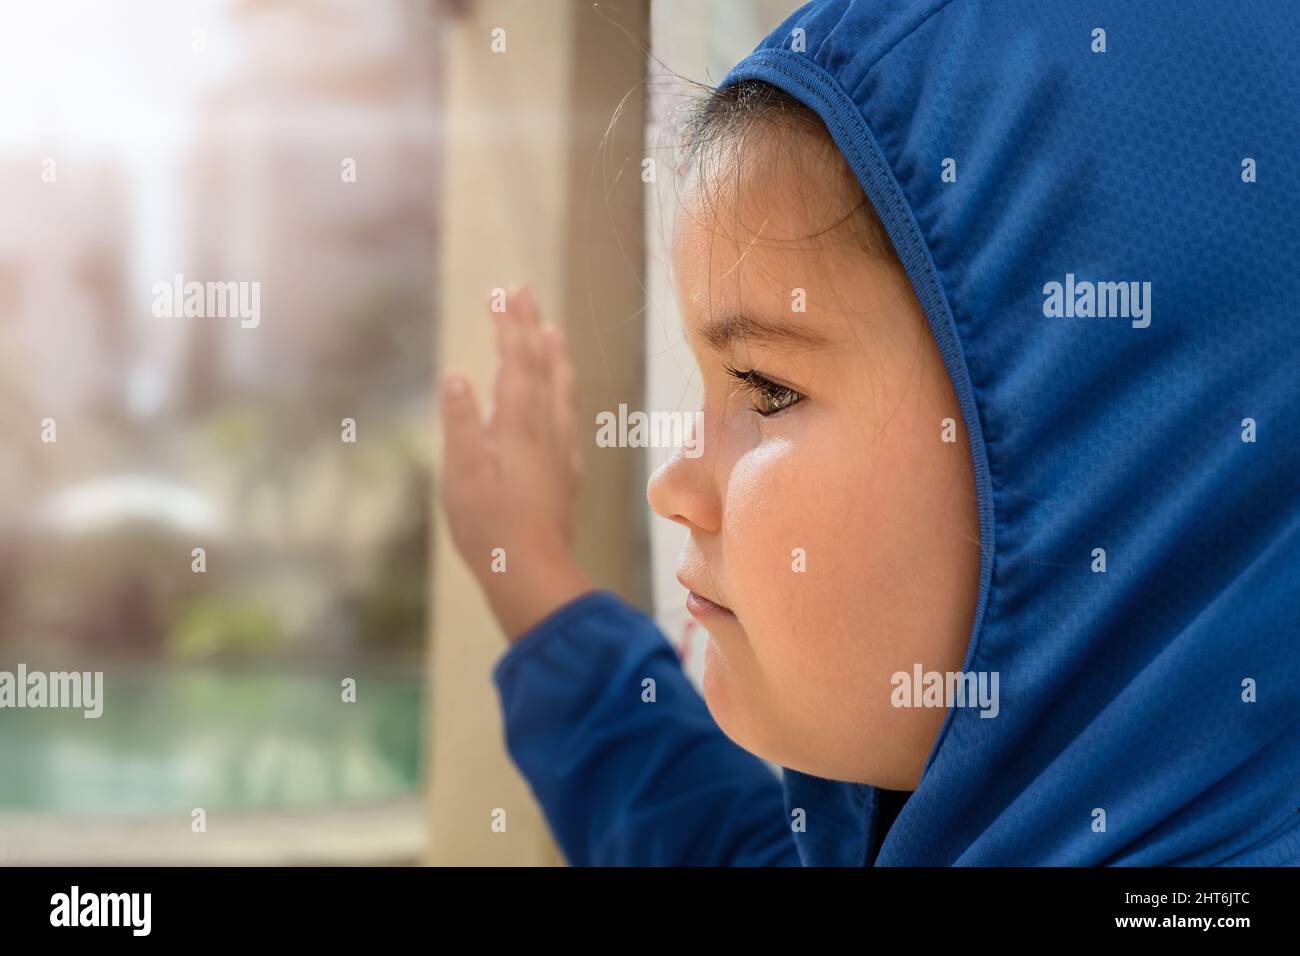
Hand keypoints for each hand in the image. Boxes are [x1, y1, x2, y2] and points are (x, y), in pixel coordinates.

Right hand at [439, 284, 593, 641]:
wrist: (534, 573)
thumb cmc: (489, 527)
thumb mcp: (462, 475)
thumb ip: (461, 424)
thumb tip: (457, 377)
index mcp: (518, 425)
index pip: (515, 362)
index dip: (508, 326)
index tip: (501, 292)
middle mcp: (545, 430)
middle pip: (541, 367)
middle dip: (530, 327)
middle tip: (524, 293)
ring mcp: (560, 451)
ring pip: (561, 390)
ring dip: (553, 356)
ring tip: (552, 331)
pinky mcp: (565, 474)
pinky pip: (568, 418)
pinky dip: (564, 394)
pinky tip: (563, 400)